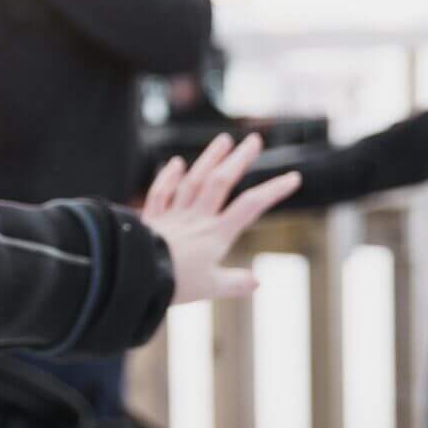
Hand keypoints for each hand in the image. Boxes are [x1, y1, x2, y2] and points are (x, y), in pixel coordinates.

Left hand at [140, 133, 300, 304]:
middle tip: (254, 140)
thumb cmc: (173, 284)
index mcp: (216, 234)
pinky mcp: (152, 219)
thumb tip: (256, 282)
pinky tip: (175, 162)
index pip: (250, 206)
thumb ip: (235, 283)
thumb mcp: (211, 288)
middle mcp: (196, 219)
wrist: (134, 275)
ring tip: (222, 140)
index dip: (273, 190)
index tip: (293, 177)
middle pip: (221, 182)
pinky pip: (160, 193)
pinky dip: (168, 177)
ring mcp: (173, 215)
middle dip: (239, 159)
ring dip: (209, 159)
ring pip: (193, 181)